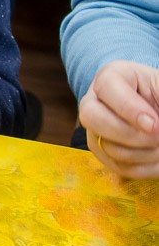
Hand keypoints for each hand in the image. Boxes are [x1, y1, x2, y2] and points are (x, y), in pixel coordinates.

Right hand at [80, 61, 158, 177]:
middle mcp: (93, 101)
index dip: (130, 109)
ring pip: (110, 148)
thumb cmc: (158, 93)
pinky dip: (146, 167)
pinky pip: (120, 167)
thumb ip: (158, 95)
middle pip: (92, 118)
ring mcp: (94, 128)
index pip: (107, 88)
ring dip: (146, 153)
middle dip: (131, 135)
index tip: (154, 125)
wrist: (154, 107)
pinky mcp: (102, 151)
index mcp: (110, 77)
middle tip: (158, 136)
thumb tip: (153, 126)